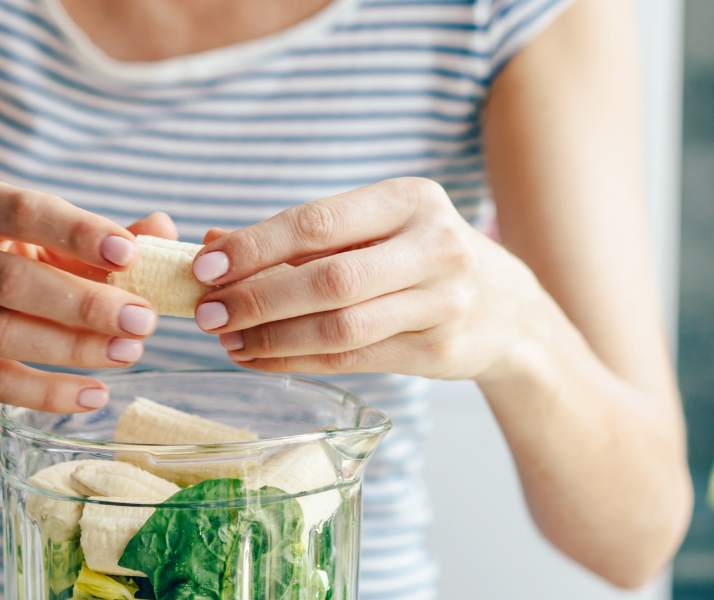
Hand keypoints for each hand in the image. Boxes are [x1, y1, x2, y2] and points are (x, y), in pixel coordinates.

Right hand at [0, 181, 176, 411]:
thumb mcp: (31, 237)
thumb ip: (95, 236)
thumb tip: (162, 230)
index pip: (24, 210)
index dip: (77, 230)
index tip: (129, 252)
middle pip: (13, 280)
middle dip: (85, 303)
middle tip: (143, 320)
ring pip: (1, 332)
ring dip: (71, 348)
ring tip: (127, 354)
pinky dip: (46, 391)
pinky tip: (94, 394)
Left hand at [191, 177, 546, 379]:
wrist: (508, 310)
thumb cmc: (420, 257)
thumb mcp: (374, 228)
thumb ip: (300, 234)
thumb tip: (210, 243)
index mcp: (410, 199)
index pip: (318, 222)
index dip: (255, 246)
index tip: (205, 265)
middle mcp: (433, 246)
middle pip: (328, 279)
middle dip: (257, 298)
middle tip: (208, 313)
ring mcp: (442, 302)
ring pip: (340, 326)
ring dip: (273, 337)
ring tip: (228, 340)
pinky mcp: (439, 350)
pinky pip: (352, 359)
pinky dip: (297, 360)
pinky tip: (260, 357)